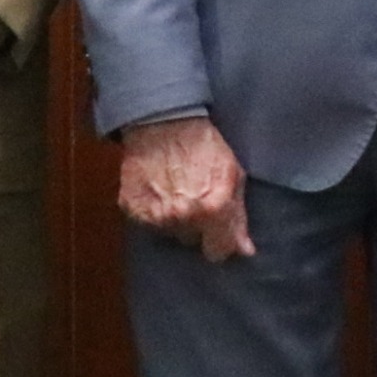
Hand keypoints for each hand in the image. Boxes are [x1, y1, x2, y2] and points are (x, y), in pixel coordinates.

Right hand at [120, 113, 255, 261]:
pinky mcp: (132, 209)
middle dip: (197, 226)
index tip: (218, 233)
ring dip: (175, 219)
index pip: (217, 252)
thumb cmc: (204, 147)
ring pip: (170, 232)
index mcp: (212, 211)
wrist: (164, 124)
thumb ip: (238, 218)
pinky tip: (160, 190)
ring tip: (177, 191)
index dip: (220, 243)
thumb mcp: (233, 176)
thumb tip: (244, 250)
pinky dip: (154, 211)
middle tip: (196, 200)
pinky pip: (148, 223)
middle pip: (192, 241)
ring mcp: (154, 215)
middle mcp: (183, 218)